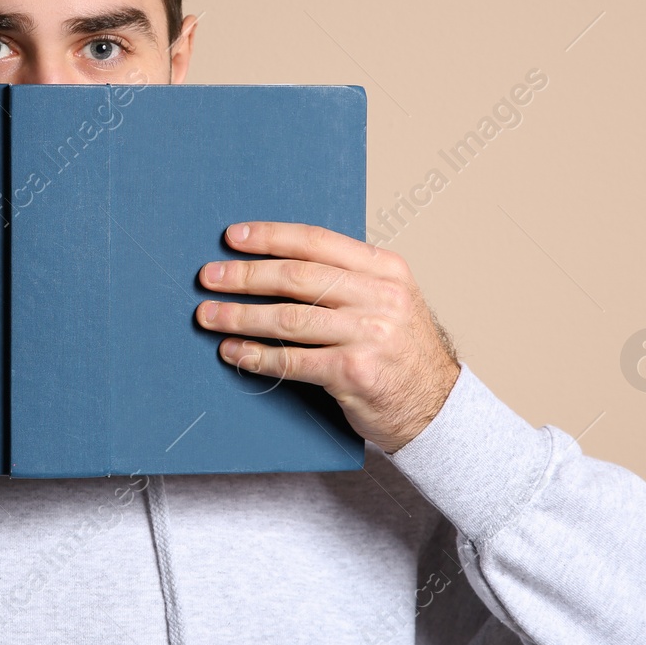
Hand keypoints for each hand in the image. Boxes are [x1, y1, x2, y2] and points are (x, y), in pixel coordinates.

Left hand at [195, 222, 458, 452]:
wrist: (437, 408)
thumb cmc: (399, 351)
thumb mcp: (387, 300)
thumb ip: (345, 278)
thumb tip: (273, 262)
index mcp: (385, 268)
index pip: (317, 241)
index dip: (269, 236)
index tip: (232, 237)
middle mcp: (380, 297)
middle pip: (296, 277)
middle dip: (244, 276)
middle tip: (207, 277)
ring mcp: (370, 335)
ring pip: (288, 319)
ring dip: (240, 316)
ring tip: (208, 315)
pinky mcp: (355, 373)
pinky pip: (293, 361)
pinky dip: (257, 356)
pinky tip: (233, 352)